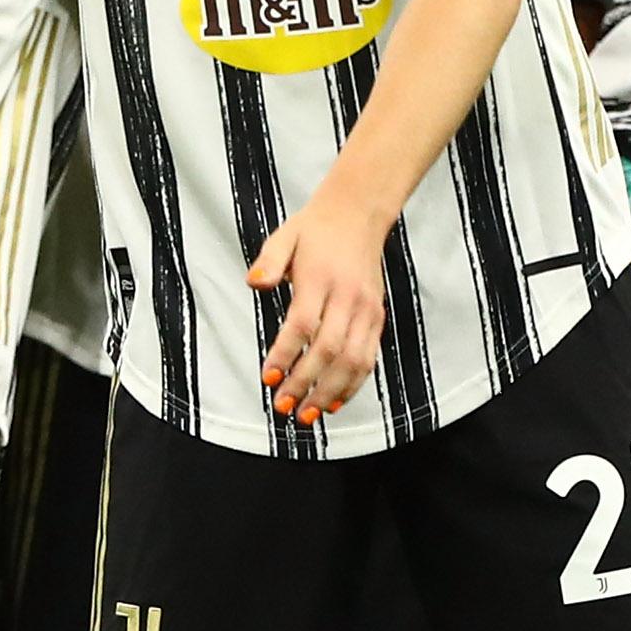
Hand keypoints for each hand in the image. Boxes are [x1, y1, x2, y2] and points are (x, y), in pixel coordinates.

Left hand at [248, 196, 389, 425]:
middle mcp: (349, 298)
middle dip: (306, 383)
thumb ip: (268, 260)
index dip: (286, 354)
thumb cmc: (314, 230)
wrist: (358, 215)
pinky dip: (354, 383)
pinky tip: (334, 402)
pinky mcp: (377, 317)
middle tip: (283, 406)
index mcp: (321, 279)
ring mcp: (367, 310)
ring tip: (308, 415)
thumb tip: (253, 282)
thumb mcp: (284, 236)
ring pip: (354, 360)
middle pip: (329, 349)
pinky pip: (368, 357)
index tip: (268, 378)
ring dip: (331, 391)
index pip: (303, 324)